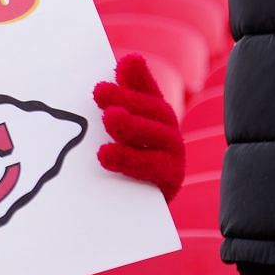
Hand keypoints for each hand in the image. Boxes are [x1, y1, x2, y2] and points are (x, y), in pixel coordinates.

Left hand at [93, 53, 183, 201]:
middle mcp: (168, 135)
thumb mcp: (108, 133)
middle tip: (100, 91)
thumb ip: (111, 104)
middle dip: (128, 99)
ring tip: (109, 117)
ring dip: (133, 125)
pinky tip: (105, 154)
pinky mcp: (168, 183)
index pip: (148, 92)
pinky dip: (129, 160)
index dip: (139, 77)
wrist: (122, 212)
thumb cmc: (113, 165)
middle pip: (155, 111)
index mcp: (154, 118)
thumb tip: (117, 66)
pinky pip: (154, 170)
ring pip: (160, 137)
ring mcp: (173, 158)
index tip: (126, 61)